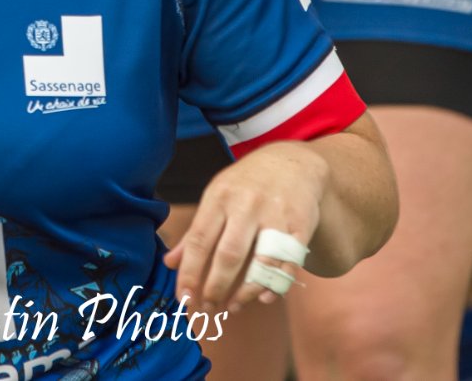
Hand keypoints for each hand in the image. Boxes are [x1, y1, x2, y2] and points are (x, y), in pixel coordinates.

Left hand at [163, 141, 325, 313]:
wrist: (292, 162)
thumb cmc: (245, 184)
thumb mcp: (216, 197)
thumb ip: (195, 233)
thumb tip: (170, 263)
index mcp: (220, 197)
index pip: (200, 240)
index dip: (190, 272)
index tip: (183, 298)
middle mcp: (247, 205)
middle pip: (229, 255)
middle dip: (216, 287)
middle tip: (207, 308)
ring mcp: (276, 215)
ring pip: (261, 262)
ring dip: (245, 291)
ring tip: (232, 307)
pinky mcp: (301, 225)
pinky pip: (289, 262)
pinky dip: (276, 284)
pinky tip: (264, 298)